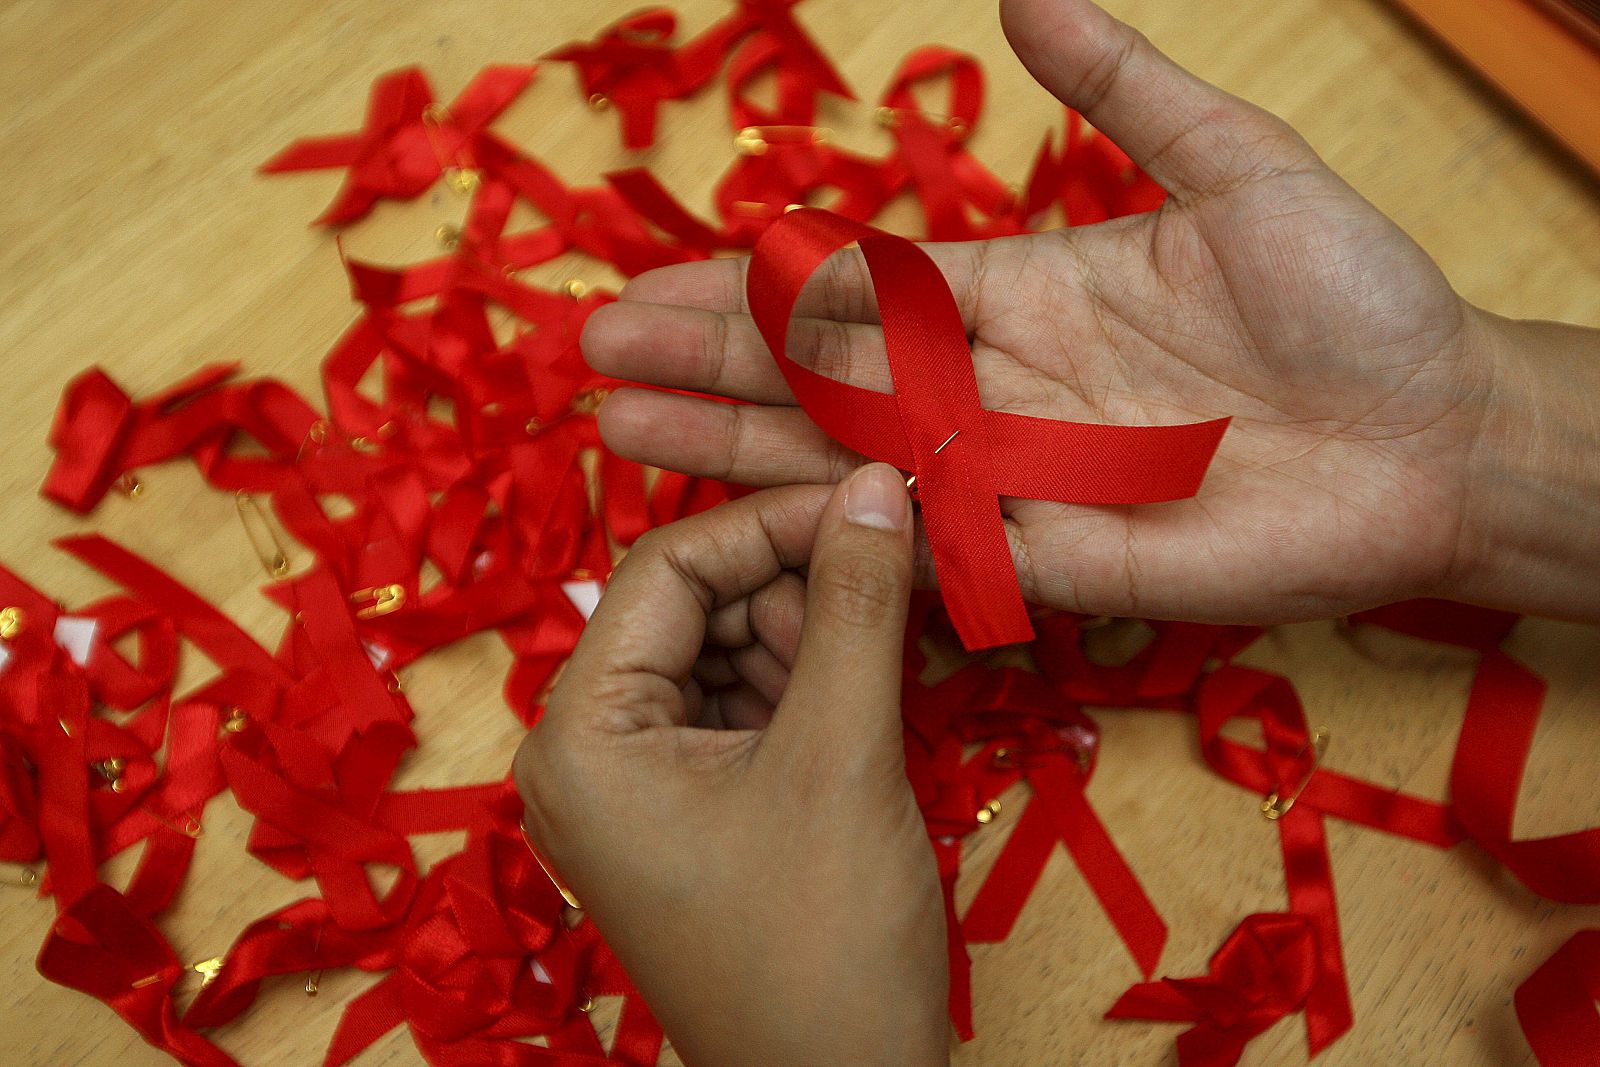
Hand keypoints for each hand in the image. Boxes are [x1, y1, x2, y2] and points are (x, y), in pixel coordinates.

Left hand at [513, 465, 948, 1066]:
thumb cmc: (822, 945)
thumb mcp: (839, 753)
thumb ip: (852, 604)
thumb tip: (877, 483)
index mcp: (581, 735)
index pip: (666, 568)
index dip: (772, 520)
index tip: (872, 497)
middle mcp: (587, 753)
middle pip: (694, 608)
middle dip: (795, 584)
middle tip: (897, 570)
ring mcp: (635, 788)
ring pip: (724, 653)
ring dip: (810, 635)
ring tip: (891, 645)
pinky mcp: (686, 814)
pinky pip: (741, 711)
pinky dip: (807, 687)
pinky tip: (870, 689)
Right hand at [582, 0, 1513, 624]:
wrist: (1437, 434)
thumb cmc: (1352, 299)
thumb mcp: (1235, 165)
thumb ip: (1124, 86)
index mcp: (1020, 294)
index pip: (852, 291)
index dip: (749, 287)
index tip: (652, 282)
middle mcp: (996, 388)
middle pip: (820, 378)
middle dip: (704, 363)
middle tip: (591, 355)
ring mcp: (1015, 478)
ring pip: (848, 463)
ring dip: (735, 447)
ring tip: (625, 431)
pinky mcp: (1053, 560)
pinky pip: (924, 545)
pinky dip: (836, 532)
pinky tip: (749, 518)